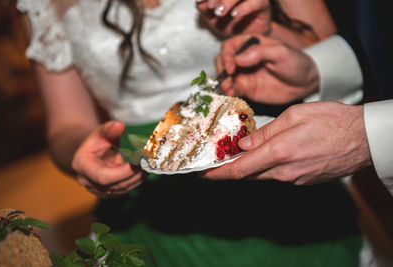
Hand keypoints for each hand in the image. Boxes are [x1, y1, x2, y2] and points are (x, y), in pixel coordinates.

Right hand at [72, 121, 145, 197]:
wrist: (91, 154)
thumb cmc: (96, 141)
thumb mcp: (101, 132)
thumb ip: (109, 129)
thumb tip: (120, 125)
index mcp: (82, 167)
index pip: (103, 177)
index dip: (123, 172)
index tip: (138, 163)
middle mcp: (88, 182)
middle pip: (116, 185)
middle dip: (135, 174)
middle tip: (149, 162)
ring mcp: (99, 190)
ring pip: (122, 189)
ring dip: (138, 178)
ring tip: (150, 165)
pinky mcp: (109, 192)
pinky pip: (125, 189)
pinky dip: (136, 180)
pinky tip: (145, 170)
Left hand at [196, 0, 270, 34]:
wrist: (247, 37)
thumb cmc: (230, 24)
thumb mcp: (213, 18)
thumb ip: (205, 8)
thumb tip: (199, 2)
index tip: (199, 1)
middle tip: (211, 8)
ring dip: (228, 1)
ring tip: (219, 12)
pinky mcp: (263, 3)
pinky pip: (255, 2)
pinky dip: (243, 8)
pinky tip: (234, 14)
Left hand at [202, 102, 371, 184]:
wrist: (364, 138)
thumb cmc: (331, 120)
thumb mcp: (295, 115)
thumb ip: (266, 132)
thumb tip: (243, 145)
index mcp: (280, 152)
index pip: (240, 169)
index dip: (217, 173)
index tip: (201, 174)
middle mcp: (285, 171)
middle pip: (248, 175)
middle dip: (228, 170)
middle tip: (214, 162)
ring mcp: (296, 179)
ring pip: (262, 175)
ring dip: (248, 167)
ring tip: (238, 154)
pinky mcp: (304, 181)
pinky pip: (278, 175)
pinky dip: (266, 167)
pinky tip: (267, 154)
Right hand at [215, 34, 318, 103]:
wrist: (306, 82)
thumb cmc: (296, 62)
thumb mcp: (281, 52)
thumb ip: (260, 52)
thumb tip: (239, 58)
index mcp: (251, 44)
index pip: (230, 46)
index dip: (227, 55)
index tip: (232, 66)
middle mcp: (244, 59)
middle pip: (223, 60)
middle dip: (221, 69)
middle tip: (228, 77)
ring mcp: (244, 74)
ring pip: (225, 77)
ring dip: (223, 82)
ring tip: (227, 88)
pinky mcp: (246, 89)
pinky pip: (233, 90)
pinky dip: (229, 92)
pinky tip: (231, 93)